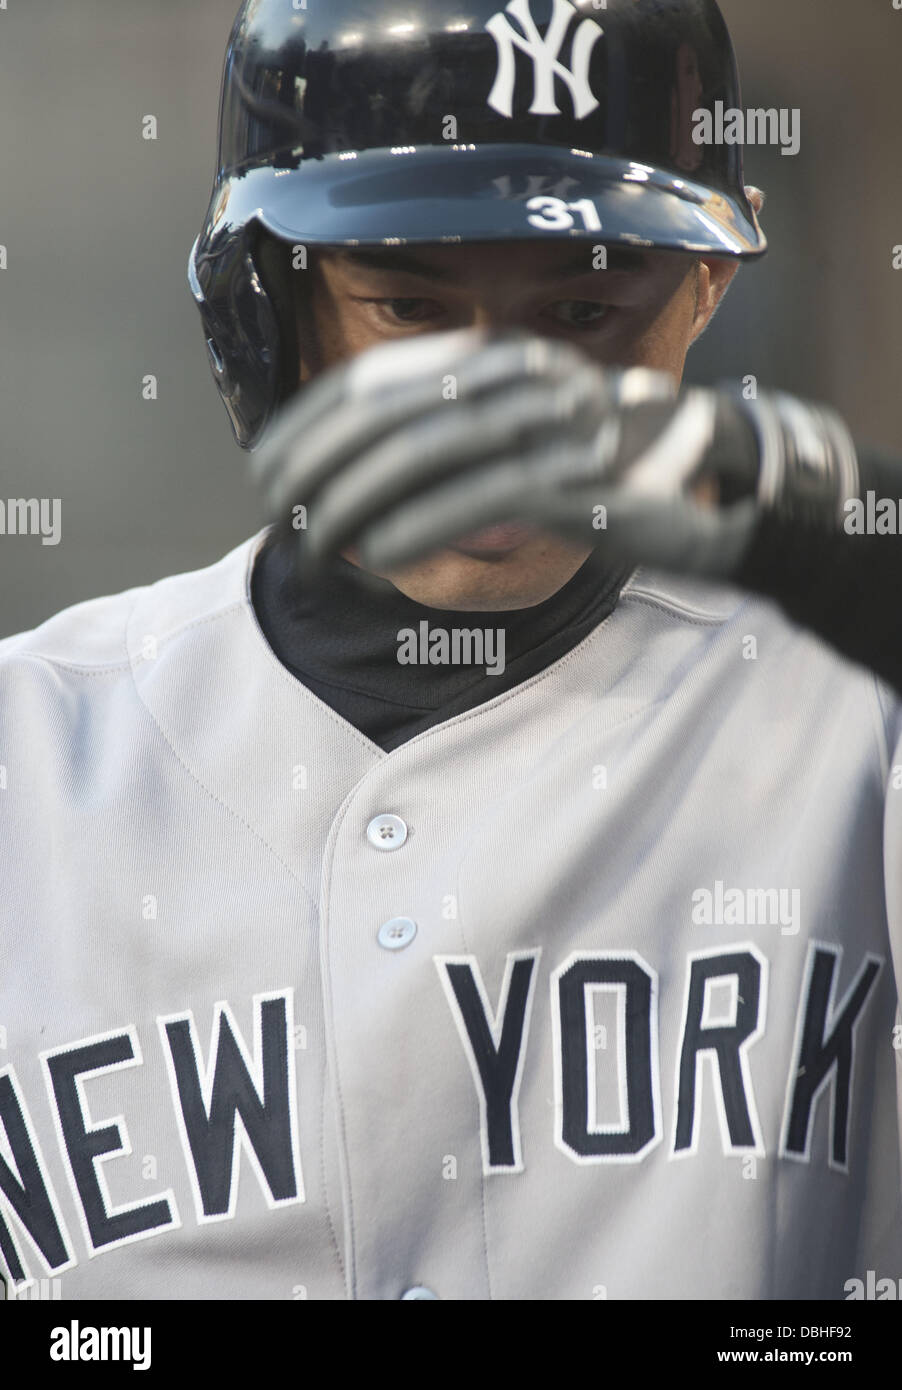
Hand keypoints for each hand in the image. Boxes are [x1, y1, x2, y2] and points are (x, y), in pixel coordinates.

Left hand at [252, 330, 857, 579]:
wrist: (716, 484)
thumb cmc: (600, 472)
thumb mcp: (516, 446)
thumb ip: (446, 451)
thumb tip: (351, 490)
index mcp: (497, 360)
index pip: (376, 379)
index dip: (307, 424)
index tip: (264, 470)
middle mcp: (520, 378)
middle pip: (387, 415)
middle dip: (315, 469)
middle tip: (277, 519)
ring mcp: (553, 425)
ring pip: (424, 455)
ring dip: (353, 507)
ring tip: (315, 549)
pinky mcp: (580, 480)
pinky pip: (481, 498)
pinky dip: (420, 525)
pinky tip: (378, 556)